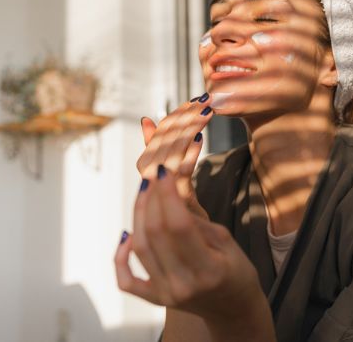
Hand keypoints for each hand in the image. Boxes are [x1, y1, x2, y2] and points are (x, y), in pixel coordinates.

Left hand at [114, 166, 264, 324]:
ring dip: (138, 215)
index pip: (178, 225)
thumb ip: (197, 222)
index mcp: (208, 270)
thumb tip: (169, 197)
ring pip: (140, 248)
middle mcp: (182, 285)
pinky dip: (120, 256)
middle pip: (155, 234)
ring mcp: (165, 295)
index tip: (164, 172)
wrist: (233, 309)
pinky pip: (126, 279)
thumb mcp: (228, 242)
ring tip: (145, 193)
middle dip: (152, 199)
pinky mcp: (154, 299)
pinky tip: (127, 234)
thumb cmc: (237, 272)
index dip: (167, 195)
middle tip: (154, 176)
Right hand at [137, 93, 213, 219]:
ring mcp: (165, 197)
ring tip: (205, 112)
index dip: (175, 117)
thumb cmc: (188, 213)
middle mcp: (154, 184)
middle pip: (162, 144)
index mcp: (152, 174)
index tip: (195, 100)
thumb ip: (161, 150)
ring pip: (169, 157)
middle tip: (204, 100)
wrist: (198, 252)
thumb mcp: (177, 179)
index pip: (160, 137)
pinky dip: (188, 156)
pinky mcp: (179, 208)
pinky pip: (181, 177)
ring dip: (187, 130)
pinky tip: (199, 140)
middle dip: (184, 119)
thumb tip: (146, 120)